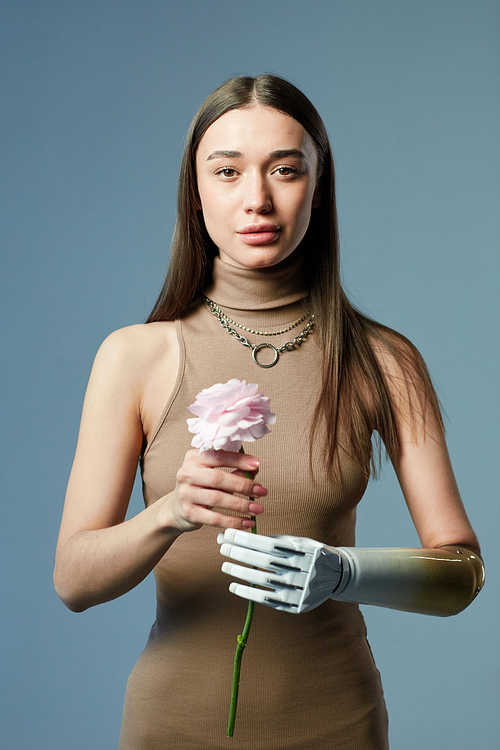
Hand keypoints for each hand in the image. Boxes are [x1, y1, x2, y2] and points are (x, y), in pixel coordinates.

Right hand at [164, 449, 266, 532]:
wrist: (175, 509)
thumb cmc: (199, 487)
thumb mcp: (213, 474)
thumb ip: (234, 470)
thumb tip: (255, 469)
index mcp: (194, 458)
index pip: (219, 456)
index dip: (239, 460)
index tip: (257, 464)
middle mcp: (187, 473)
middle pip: (218, 478)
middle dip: (243, 485)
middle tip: (261, 491)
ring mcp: (185, 494)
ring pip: (217, 499)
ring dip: (241, 504)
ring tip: (257, 508)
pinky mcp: (188, 513)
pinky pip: (214, 518)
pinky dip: (233, 521)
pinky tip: (246, 522)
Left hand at [218, 530, 343, 612]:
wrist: (336, 576)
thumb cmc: (311, 554)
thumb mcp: (299, 542)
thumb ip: (276, 540)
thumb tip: (243, 537)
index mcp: (303, 551)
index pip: (269, 543)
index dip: (247, 539)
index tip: (228, 535)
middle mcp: (302, 570)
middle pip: (265, 561)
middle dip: (240, 554)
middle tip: (223, 549)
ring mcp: (300, 589)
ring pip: (264, 581)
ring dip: (241, 573)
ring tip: (225, 566)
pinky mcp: (296, 605)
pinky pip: (267, 600)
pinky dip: (248, 593)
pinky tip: (234, 586)